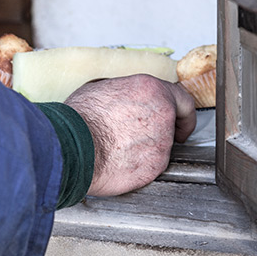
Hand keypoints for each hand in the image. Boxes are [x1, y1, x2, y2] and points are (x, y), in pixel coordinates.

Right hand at [64, 74, 195, 196]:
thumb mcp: (102, 88)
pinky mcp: (154, 167)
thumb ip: (126, 92)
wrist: (72, 147)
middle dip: (168, 131)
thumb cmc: (81, 118)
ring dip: (148, 149)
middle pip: (174, 124)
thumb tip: (126, 97)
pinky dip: (140, 166)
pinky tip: (121, 161)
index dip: (184, 113)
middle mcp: (162, 114)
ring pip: (163, 147)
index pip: (183, 99)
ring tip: (122, 148)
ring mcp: (161, 142)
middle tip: (154, 137)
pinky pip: (152, 166)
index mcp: (151, 89)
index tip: (181, 121)